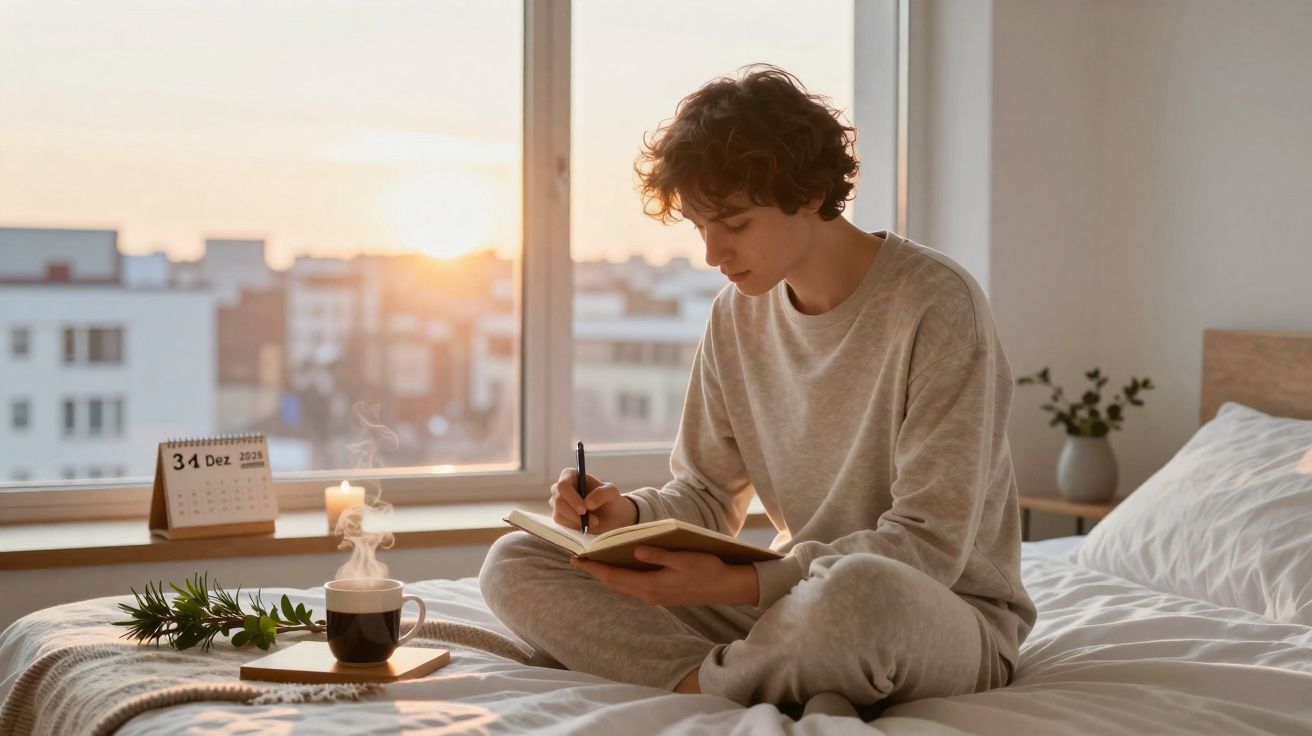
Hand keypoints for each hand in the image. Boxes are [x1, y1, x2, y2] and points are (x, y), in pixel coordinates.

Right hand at [549, 468, 637, 533]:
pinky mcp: (559, 515)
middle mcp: (561, 488)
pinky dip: (575, 526)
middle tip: (593, 520)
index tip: (584, 509)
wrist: (611, 516)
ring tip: (594, 521)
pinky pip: (561, 523)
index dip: (571, 498)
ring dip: (577, 521)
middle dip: (575, 513)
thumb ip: (602, 494)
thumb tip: (587, 503)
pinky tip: (586, 524)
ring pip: (558, 514)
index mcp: (571, 475)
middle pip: (558, 501)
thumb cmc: (610, 499)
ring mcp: (557, 502)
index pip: (563, 485)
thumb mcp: (611, 493)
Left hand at [570, 546, 759, 606]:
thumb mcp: (682, 558)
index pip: (614, 576)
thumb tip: (635, 550)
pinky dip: (623, 577)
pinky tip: (620, 568)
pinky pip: (635, 586)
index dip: (594, 568)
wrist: (727, 587)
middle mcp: (650, 594)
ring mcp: (656, 596)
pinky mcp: (662, 594)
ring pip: (624, 586)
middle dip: (596, 571)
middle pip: (615, 583)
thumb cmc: (707, 569)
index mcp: (651, 585)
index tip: (577, 559)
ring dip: (609, 575)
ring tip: (595, 562)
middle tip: (579, 559)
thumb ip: (657, 555)